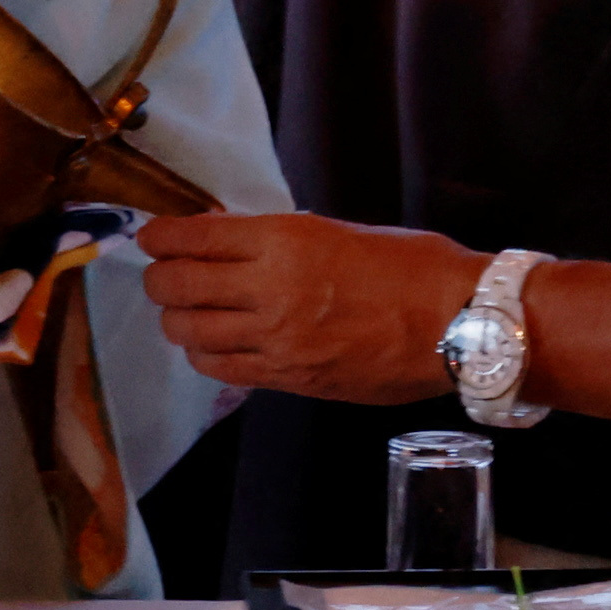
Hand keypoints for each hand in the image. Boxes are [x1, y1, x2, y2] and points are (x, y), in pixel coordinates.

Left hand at [131, 211, 484, 400]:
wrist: (459, 323)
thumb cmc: (412, 267)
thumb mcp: (338, 231)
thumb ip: (279, 238)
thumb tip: (228, 239)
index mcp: (284, 240)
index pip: (191, 237)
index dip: (159, 236)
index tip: (151, 236)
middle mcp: (270, 289)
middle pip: (175, 285)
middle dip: (158, 277)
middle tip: (163, 274)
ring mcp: (276, 339)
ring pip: (187, 330)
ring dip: (177, 318)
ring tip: (186, 311)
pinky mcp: (288, 378)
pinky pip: (219, 368)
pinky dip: (204, 353)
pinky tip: (213, 343)